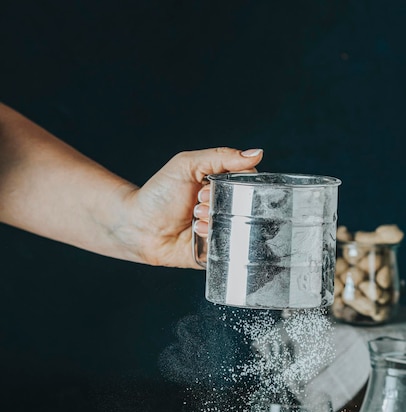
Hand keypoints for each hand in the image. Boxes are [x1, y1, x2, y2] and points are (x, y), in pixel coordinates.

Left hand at [122, 147, 262, 267]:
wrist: (137, 226)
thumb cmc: (158, 194)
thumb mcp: (187, 165)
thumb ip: (221, 157)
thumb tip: (257, 153)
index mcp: (222, 187)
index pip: (249, 182)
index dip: (235, 184)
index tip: (208, 186)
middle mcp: (225, 209)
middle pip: (246, 206)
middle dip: (223, 204)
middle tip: (199, 203)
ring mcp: (221, 231)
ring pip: (239, 228)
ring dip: (217, 221)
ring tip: (195, 219)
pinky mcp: (215, 252)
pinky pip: (230, 249)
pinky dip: (216, 240)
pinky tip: (197, 233)